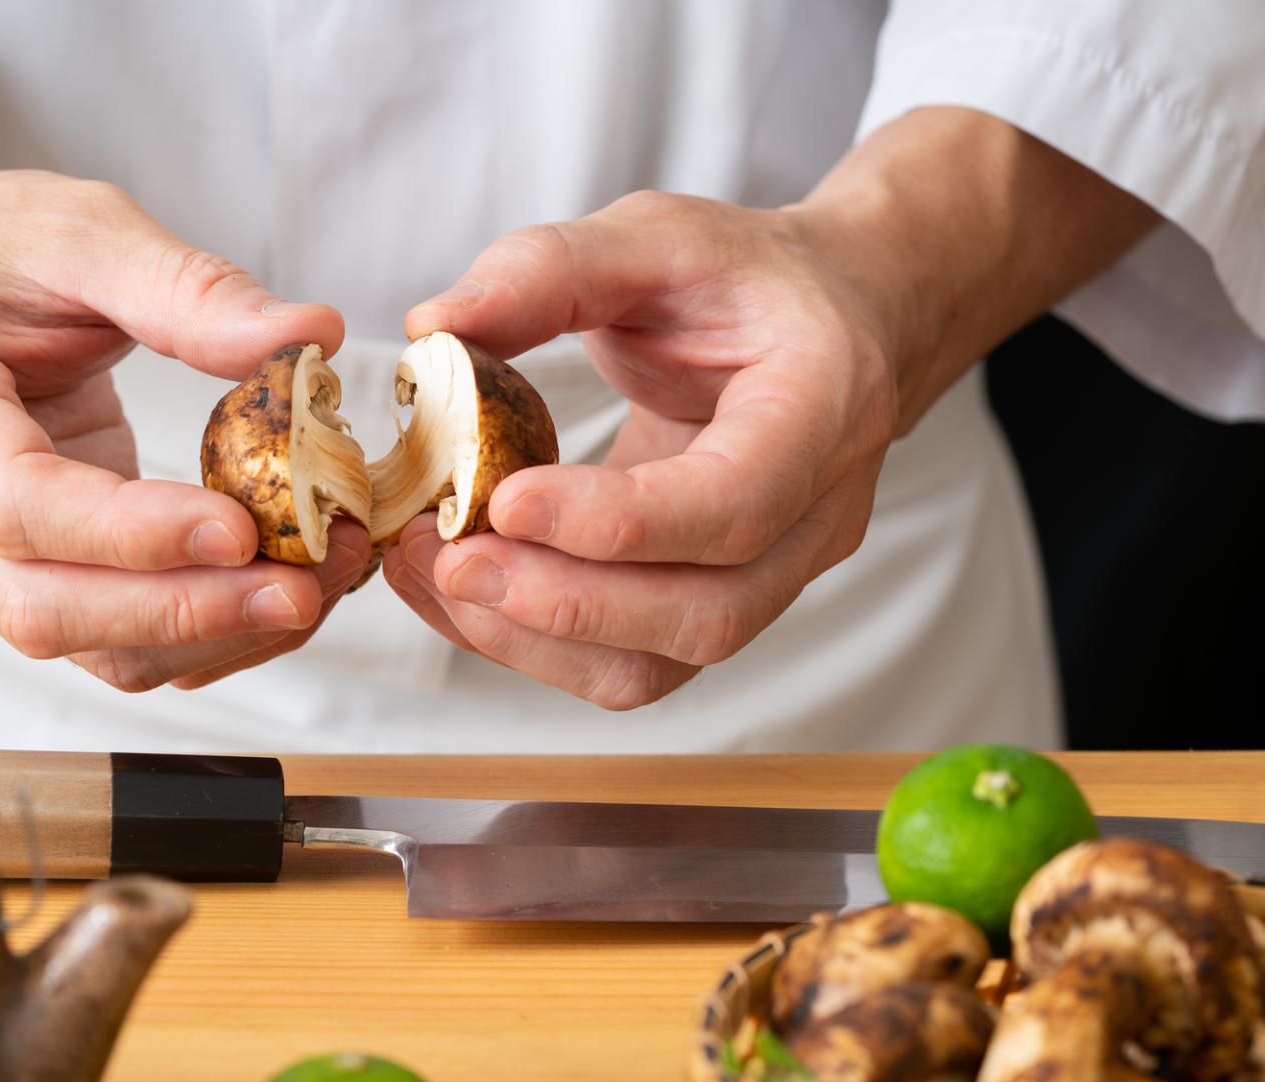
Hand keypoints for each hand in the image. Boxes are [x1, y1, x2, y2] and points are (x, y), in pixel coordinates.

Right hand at [0, 75, 370, 693]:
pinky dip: (203, 632)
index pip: (16, 506)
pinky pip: (116, 637)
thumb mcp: (81, 230)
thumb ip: (191, 289)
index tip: (242, 527)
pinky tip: (277, 587)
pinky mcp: (38, 571)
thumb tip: (313, 337)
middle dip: (185, 613)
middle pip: (47, 609)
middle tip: (303, 587)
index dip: (131, 534)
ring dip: (208, 638)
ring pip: (87, 646)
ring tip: (314, 587)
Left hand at [385, 190, 895, 708]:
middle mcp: (818, 515)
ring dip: (536, 640)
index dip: (620, 522)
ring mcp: (775, 577)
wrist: (835, 322)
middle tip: (449, 555)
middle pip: (705, 612)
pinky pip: (630, 663)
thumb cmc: (749, 281)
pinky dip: (534, 645)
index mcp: (825, 407)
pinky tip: (460, 590)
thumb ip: (550, 269)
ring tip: (437, 573)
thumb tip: (429, 324)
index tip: (507, 500)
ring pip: (663, 663)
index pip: (737, 502)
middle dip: (563, 603)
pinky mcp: (717, 603)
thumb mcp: (658, 235)